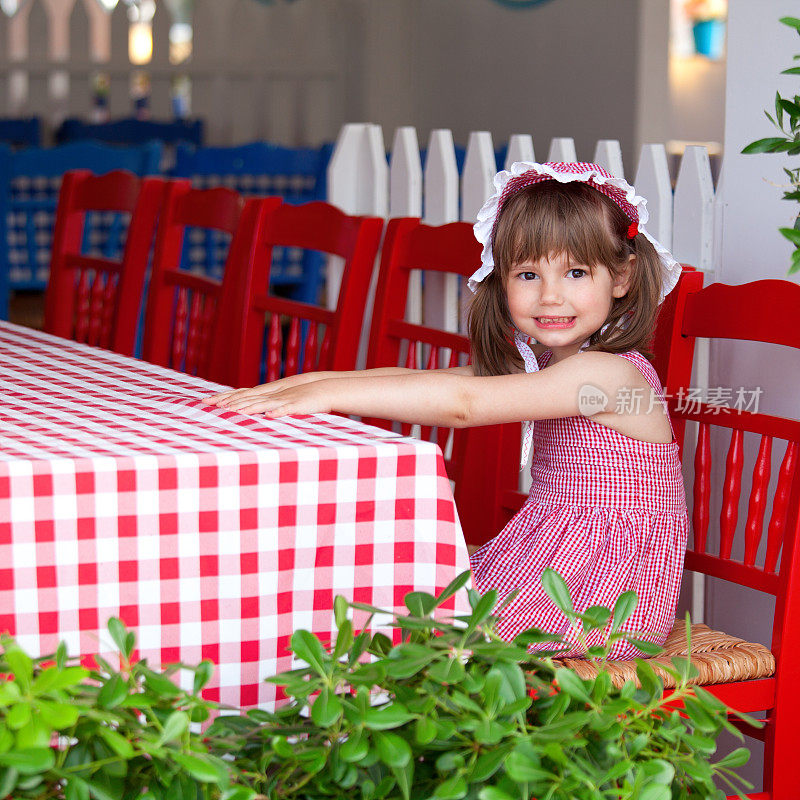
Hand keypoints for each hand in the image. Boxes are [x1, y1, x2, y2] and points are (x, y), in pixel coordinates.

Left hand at [203, 372, 326, 407]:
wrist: (325, 389)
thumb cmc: (304, 397)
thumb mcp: (281, 400)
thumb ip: (266, 404)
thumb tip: (253, 413)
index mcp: (267, 393)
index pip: (241, 394)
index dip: (224, 397)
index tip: (206, 401)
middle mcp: (271, 395)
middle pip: (245, 397)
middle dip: (226, 400)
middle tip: (207, 403)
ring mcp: (283, 399)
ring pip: (261, 403)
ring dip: (246, 407)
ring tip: (231, 410)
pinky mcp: (296, 406)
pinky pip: (284, 409)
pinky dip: (276, 411)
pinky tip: (268, 415)